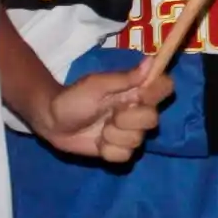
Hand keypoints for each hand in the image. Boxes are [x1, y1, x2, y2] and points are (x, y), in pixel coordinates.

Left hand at [39, 61, 173, 164]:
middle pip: (153, 119)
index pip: (164, 87)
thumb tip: (151, 61)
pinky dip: (108, 150)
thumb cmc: (74, 97)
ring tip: (99, 128)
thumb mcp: (97, 84)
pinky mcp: (119, 150)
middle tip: (110, 114)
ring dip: (113, 135)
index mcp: (136, 91)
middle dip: (127, 119)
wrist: (53, 121)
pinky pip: (125, 156)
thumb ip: (125, 78)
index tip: (140, 94)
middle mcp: (138, 112)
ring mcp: (130, 133)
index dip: (157, 92)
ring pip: (137, 140)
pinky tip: (98, 143)